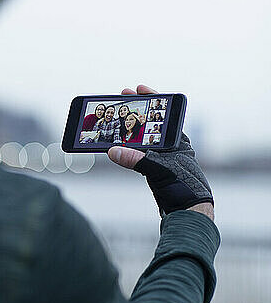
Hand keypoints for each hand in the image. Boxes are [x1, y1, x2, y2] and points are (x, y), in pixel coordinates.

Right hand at [108, 84, 214, 220]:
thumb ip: (136, 159)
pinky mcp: (158, 171)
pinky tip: (121, 145)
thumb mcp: (159, 171)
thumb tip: (112, 151)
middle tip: (122, 99)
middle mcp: (172, 147)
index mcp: (177, 141)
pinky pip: (141, 153)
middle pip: (151, 124)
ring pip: (145, 138)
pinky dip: (130, 147)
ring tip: (117, 120)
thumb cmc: (184, 189)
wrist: (190, 213)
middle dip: (136, 111)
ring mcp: (165, 159)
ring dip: (131, 129)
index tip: (138, 89)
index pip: (163, 114)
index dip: (151, 99)